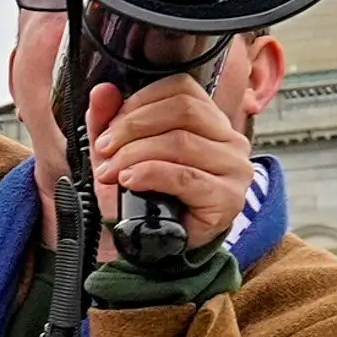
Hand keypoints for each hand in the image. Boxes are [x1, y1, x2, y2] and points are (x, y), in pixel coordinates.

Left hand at [80, 71, 255, 232]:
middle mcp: (229, 140)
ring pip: (180, 142)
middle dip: (132, 126)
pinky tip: (129, 181)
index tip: (109, 126)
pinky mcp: (227, 197)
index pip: (181, 88)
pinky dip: (150, 174)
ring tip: (110, 171)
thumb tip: (102, 91)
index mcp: (209, 121)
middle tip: (103, 149)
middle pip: (181, 110)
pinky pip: (185, 176)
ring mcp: (234, 168)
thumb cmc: (144, 199)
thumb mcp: (120, 155)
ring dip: (134, 154)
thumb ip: (110, 122)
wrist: (156, 247)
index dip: (139, 101)